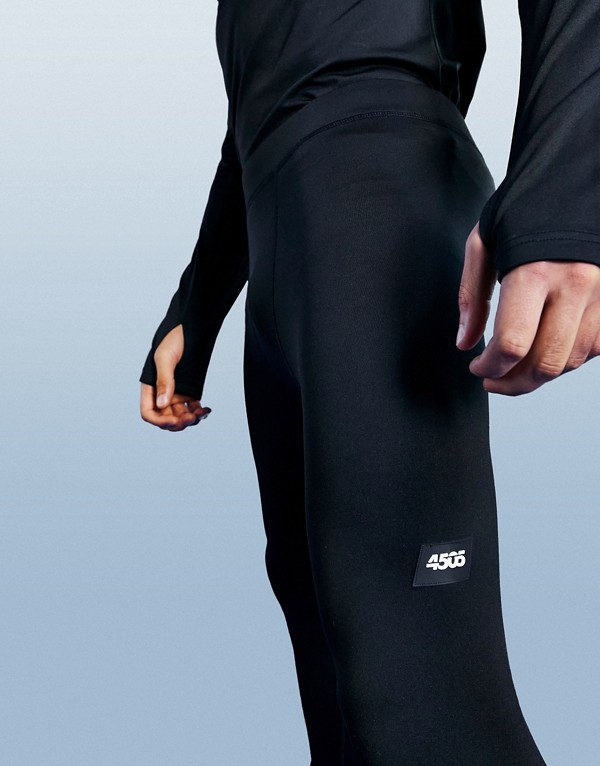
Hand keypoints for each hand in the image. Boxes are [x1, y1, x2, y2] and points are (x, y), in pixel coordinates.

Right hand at [139, 323, 210, 430]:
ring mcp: (177, 393)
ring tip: (201, 414)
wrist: (192, 327)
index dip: (160, 421)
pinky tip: (207, 410)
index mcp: (150, 386)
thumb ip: (164, 380)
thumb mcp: (166, 357)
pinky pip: (193, 408)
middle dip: (177, 422)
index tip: (175, 420)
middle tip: (191, 418)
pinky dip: (199, 413)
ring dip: (189, 420)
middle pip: (166, 418)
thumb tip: (162, 405)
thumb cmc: (174, 338)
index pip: (149, 413)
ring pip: (180, 416)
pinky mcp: (190, 390)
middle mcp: (162, 393)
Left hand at [456, 221, 599, 395]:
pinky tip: (547, 350)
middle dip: (513, 383)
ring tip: (516, 369)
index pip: (513, 344)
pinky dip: (569, 358)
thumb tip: (465, 343)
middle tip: (493, 381)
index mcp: (535, 271)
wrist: (576, 176)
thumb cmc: (524, 207)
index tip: (477, 368)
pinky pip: (597, 346)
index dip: (490, 367)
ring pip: (573, 360)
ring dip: (540, 375)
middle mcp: (577, 285)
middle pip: (545, 362)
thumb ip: (473, 296)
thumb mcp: (484, 243)